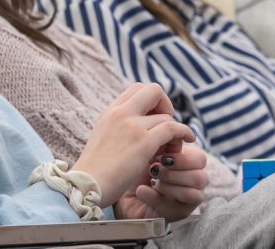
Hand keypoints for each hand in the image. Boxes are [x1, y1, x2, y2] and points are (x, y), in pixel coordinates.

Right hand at [72, 83, 194, 207]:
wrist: (86, 186)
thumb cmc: (95, 169)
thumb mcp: (105, 136)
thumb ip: (120, 125)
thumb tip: (142, 123)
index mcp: (111, 111)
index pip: (138, 88)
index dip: (153, 101)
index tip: (154, 119)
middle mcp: (121, 113)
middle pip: (154, 90)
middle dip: (166, 105)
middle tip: (166, 126)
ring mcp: (132, 126)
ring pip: (166, 115)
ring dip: (175, 130)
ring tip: (171, 148)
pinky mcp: (143, 143)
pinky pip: (173, 128)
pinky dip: (184, 132)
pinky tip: (188, 140)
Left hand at [115, 145, 207, 221]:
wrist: (122, 192)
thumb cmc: (137, 167)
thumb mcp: (148, 150)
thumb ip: (161, 139)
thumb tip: (170, 125)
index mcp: (189, 164)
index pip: (200, 159)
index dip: (183, 157)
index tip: (162, 155)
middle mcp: (192, 182)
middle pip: (201, 177)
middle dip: (177, 171)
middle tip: (156, 167)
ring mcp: (186, 200)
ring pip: (193, 192)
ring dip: (170, 183)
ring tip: (151, 178)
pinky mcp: (176, 214)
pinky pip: (175, 207)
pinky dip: (156, 197)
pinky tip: (141, 190)